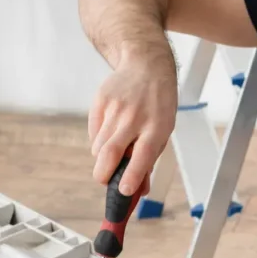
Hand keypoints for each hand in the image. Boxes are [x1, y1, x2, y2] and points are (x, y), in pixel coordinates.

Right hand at [88, 42, 177, 194]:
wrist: (146, 66)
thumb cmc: (158, 105)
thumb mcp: (163, 131)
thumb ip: (149, 161)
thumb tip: (137, 191)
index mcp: (157, 127)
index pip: (142, 156)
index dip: (131, 176)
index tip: (124, 191)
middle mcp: (135, 117)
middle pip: (110, 153)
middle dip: (103, 174)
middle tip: (105, 180)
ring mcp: (116, 108)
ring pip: (99, 147)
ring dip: (103, 157)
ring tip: (116, 147)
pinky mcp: (101, 101)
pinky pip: (94, 132)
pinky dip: (99, 139)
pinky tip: (111, 128)